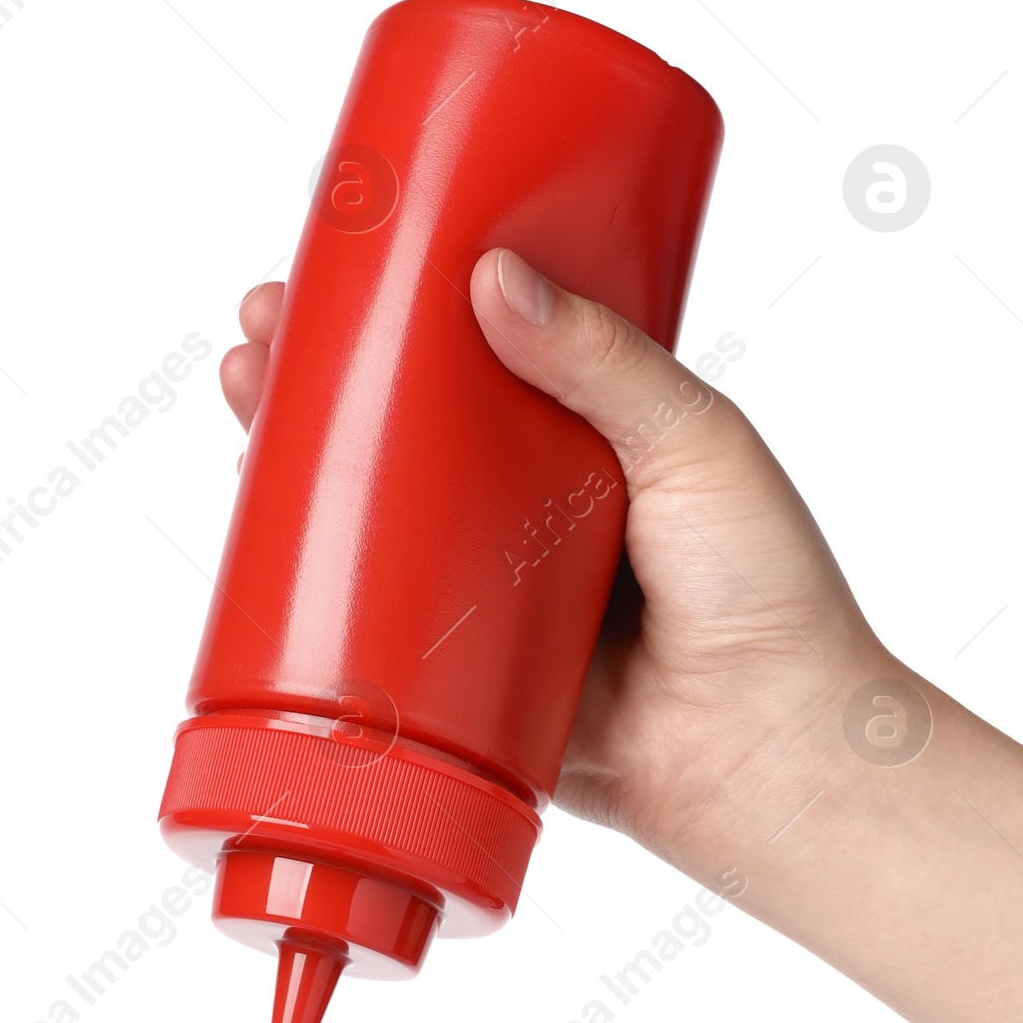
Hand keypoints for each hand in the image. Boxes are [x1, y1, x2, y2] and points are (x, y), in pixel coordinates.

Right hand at [220, 255, 883, 878]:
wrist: (776, 758)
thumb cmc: (772, 602)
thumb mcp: (697, 444)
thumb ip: (606, 364)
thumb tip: (492, 276)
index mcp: (601, 449)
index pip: (486, 360)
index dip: (410, 315)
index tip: (343, 264)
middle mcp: (542, 523)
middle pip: (412, 438)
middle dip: (326, 381)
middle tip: (265, 330)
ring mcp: (502, 606)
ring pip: (383, 530)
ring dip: (303, 471)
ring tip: (246, 398)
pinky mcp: (476, 689)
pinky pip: (386, 640)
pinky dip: (320, 598)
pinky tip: (262, 546)